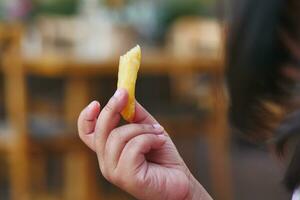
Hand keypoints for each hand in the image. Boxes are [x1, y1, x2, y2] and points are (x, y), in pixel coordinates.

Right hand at [78, 89, 211, 199]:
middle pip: (100, 131)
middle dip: (113, 109)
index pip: (87, 134)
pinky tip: (160, 143)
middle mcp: (106, 163)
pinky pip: (133, 147)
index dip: (87, 117)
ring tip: (159, 134)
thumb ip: (136, 115)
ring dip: (143, 129)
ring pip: (119, 136)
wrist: (181, 181)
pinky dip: (149, 139)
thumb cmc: (163, 157)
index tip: (97, 102)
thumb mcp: (149, 130)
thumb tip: (127, 95)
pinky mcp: (126, 178)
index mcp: (109, 151)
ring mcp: (114, 172)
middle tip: (125, 94)